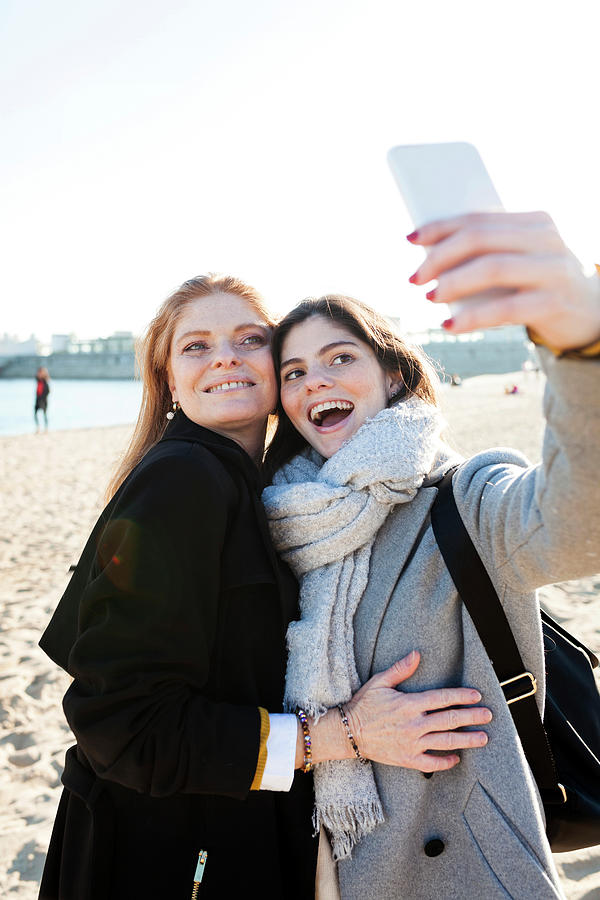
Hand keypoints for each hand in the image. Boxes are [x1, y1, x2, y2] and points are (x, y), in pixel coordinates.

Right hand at [345, 650, 491, 772]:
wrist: (348, 733)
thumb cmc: (364, 705)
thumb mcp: (380, 682)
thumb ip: (401, 669)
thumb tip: (416, 654)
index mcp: (409, 703)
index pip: (442, 698)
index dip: (461, 696)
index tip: (476, 695)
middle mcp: (414, 724)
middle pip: (449, 720)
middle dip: (471, 717)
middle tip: (487, 715)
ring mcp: (412, 743)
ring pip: (446, 742)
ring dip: (467, 740)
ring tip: (483, 737)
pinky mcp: (407, 759)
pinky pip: (431, 763)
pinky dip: (446, 761)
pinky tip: (457, 758)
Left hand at [408, 211, 599, 350]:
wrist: (591, 313)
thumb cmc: (540, 285)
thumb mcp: (521, 259)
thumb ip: (490, 251)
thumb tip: (430, 253)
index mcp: (535, 221)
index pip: (478, 218)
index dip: (440, 227)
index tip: (410, 238)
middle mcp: (547, 239)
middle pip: (480, 239)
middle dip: (439, 257)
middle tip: (415, 278)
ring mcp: (553, 270)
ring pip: (493, 268)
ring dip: (453, 283)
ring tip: (430, 297)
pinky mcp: (553, 303)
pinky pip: (505, 309)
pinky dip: (472, 318)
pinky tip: (449, 326)